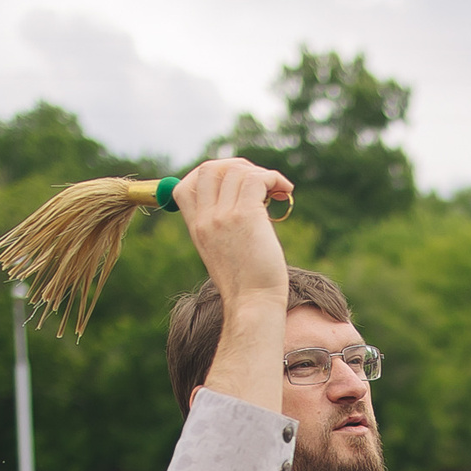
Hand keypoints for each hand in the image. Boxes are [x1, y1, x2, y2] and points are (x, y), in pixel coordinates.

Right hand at [176, 157, 296, 412]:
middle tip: (260, 182)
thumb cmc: (247, 285)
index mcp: (196, 228)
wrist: (253, 304)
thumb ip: (223, 228)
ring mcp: (222, 216)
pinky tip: (285, 192)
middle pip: (209, 169)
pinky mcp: (245, 215)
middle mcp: (206, 219)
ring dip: (262, 174)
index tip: (234, 183)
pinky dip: (273, 178)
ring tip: (278, 190)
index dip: (210, 175)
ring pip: (236, 170)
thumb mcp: (225, 253)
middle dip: (237, 166)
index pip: (185, 185)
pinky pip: (256, 177)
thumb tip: (246, 203)